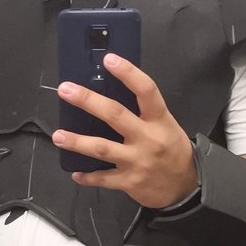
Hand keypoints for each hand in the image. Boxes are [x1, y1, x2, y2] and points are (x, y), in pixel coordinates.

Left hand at [52, 53, 198, 209]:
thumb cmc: (172, 149)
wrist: (186, 185)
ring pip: (102, 148)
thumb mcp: (165, 125)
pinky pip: (103, 178)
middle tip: (66, 90)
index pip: (146, 90)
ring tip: (58, 135)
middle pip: (115, 115)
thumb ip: (142, 112)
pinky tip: (75, 173)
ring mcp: (137, 160)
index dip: (128, 73)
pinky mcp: (130, 181)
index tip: (109, 59)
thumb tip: (109, 93)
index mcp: (159, 120)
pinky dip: (88, 177)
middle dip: (88, 101)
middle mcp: (148, 138)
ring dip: (77, 142)